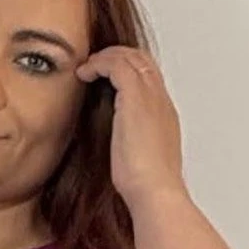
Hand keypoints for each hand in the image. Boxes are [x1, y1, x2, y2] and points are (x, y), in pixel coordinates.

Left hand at [76, 46, 187, 208]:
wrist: (155, 191)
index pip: (149, 80)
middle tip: (95, 65)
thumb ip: (130, 145)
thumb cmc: (145, 185)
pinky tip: (84, 73)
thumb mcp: (138, 159)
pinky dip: (99, 63)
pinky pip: (117, 64)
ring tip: (87, 67)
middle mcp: (160, 101)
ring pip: (132, 57)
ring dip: (106, 57)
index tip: (107, 77)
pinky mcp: (135, 97)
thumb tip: (117, 147)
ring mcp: (151, 97)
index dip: (128, 72)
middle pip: (143, 61)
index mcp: (164, 116)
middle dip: (118, 57)